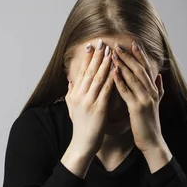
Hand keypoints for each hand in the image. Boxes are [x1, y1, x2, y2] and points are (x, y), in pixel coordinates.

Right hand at [65, 39, 115, 156]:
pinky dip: (111, 78)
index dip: (87, 58)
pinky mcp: (99, 108)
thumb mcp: (71, 108)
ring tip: (110, 51)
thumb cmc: (80, 126)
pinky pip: (106, 90)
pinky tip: (116, 69)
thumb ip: (71, 93)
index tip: (91, 46)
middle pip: (89, 72)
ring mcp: (89, 101)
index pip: (82, 72)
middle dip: (96, 56)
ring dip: (105, 63)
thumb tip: (70, 80)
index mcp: (75, 94)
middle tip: (102, 42)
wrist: (82, 144)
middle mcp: (80, 95)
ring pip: (98, 78)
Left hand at [111, 40, 164, 153]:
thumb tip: (159, 76)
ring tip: (112, 54)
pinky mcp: (138, 107)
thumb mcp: (156, 104)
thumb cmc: (150, 123)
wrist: (153, 141)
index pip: (147, 68)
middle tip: (118, 45)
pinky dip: (120, 80)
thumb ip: (158, 89)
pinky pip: (127, 91)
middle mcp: (151, 92)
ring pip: (133, 77)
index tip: (133, 44)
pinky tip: (113, 72)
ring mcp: (145, 99)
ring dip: (122, 64)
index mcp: (154, 90)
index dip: (140, 55)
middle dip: (129, 56)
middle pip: (140, 69)